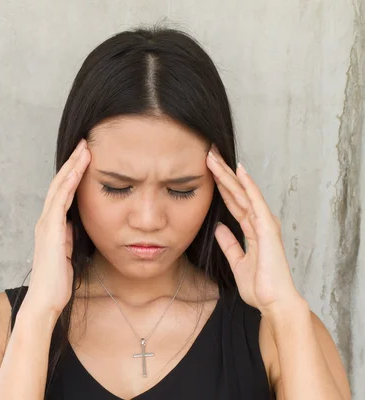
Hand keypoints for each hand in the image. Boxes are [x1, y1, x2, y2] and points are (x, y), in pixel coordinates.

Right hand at [25, 139, 90, 315]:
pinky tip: (78, 170)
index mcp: (51, 226)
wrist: (45, 300)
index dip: (74, 173)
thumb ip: (70, 237)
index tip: (86, 157)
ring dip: (72, 167)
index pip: (63, 193)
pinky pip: (60, 201)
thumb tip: (75, 226)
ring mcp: (46, 224)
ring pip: (59, 187)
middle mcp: (46, 221)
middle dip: (73, 162)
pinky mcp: (50, 231)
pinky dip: (69, 184)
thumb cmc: (57, 282)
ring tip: (85, 149)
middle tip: (86, 143)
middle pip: (60, 184)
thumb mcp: (68, 254)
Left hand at [206, 146, 302, 312]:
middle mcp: (259, 222)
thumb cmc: (260, 284)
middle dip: (221, 173)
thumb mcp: (237, 260)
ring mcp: (264, 223)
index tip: (207, 169)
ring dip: (229, 174)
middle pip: (236, 192)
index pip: (232, 201)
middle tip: (207, 153)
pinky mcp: (267, 229)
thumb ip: (229, 243)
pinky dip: (248, 187)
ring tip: (215, 156)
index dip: (220, 184)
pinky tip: (240, 172)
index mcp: (252, 228)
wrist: (273, 301)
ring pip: (243, 193)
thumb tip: (219, 227)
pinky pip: (256, 203)